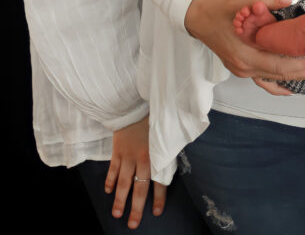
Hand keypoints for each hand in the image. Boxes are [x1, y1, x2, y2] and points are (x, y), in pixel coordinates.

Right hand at [106, 115, 164, 229]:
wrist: (136, 104)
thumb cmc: (154, 118)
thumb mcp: (165, 134)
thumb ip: (167, 150)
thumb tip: (173, 162)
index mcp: (156, 155)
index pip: (158, 181)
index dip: (158, 198)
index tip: (157, 212)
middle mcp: (141, 159)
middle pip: (139, 188)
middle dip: (136, 208)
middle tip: (133, 224)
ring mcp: (127, 156)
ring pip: (123, 183)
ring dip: (119, 200)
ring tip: (117, 214)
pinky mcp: (117, 151)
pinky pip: (113, 170)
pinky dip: (110, 181)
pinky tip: (108, 191)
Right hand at [184, 0, 304, 91]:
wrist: (192, 15)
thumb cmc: (214, 7)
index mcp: (246, 55)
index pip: (282, 64)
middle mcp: (245, 67)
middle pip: (283, 74)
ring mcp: (244, 69)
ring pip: (276, 78)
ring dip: (299, 75)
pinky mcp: (243, 64)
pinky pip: (266, 78)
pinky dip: (281, 81)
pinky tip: (293, 84)